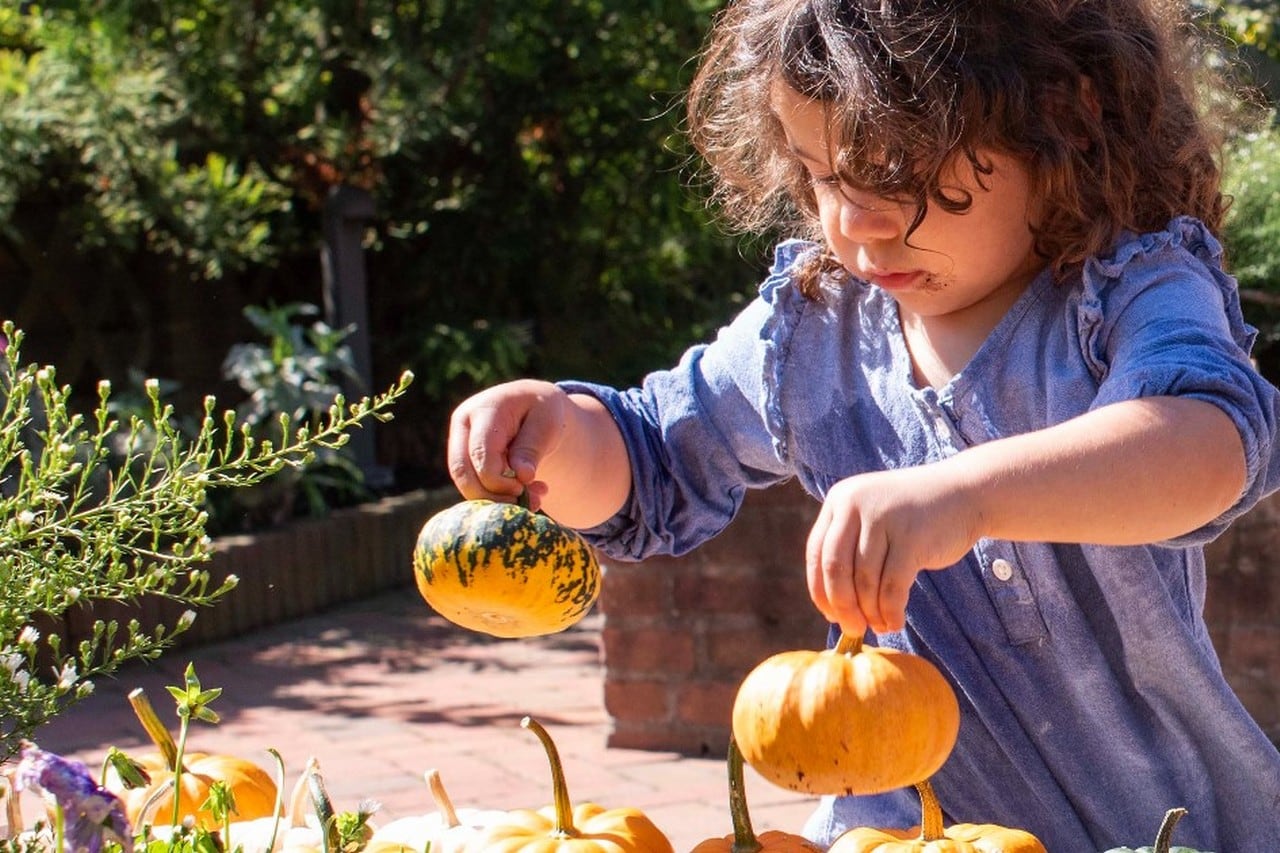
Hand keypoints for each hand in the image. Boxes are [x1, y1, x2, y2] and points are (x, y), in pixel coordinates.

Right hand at [446, 379, 570, 509]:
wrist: (535, 403)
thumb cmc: (544, 409)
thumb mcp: (547, 423)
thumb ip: (532, 449)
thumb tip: (522, 477)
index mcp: (484, 409)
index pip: (480, 453)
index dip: (498, 480)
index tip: (524, 488)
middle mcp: (463, 423)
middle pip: (462, 470)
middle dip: (493, 495)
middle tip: (529, 502)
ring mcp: (459, 439)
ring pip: (464, 482)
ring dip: (497, 499)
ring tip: (534, 499)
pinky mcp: (463, 456)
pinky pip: (472, 484)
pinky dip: (496, 496)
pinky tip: (525, 494)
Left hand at [806, 464, 980, 635]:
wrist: (964, 493)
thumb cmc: (914, 516)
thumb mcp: (872, 517)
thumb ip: (849, 547)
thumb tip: (831, 606)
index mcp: (840, 499)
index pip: (816, 553)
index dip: (820, 590)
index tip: (830, 615)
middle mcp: (856, 504)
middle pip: (836, 568)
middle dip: (842, 606)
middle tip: (853, 630)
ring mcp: (884, 518)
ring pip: (865, 581)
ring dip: (870, 612)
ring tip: (879, 625)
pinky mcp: (911, 538)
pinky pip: (892, 586)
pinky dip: (890, 611)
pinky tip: (895, 622)